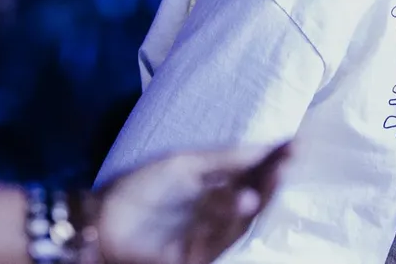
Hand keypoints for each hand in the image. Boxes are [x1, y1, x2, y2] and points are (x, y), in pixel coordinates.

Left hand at [94, 143, 290, 263]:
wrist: (99, 218)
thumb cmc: (139, 189)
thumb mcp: (185, 164)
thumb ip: (225, 159)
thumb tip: (266, 146)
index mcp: (217, 189)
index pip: (253, 173)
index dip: (273, 159)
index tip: (296, 143)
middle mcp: (218, 213)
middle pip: (254, 196)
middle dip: (273, 177)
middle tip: (290, 158)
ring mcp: (209, 236)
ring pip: (243, 219)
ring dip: (260, 196)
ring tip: (274, 173)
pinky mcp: (196, 257)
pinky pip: (221, 239)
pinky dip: (235, 219)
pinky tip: (246, 199)